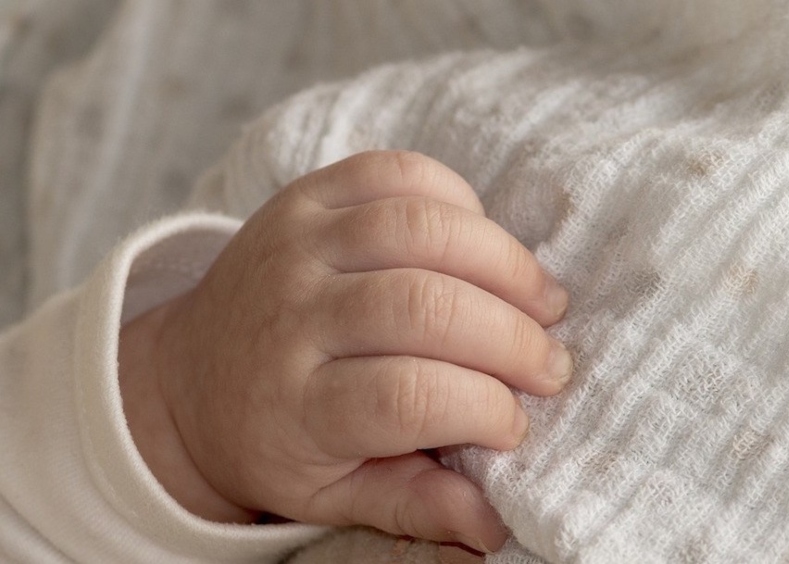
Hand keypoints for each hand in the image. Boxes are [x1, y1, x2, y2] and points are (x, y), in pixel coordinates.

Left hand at [119, 151, 570, 552]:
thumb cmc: (275, 441)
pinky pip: (394, 172)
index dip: (485, 408)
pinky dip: (456, 198)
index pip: (408, 397)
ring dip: (503, 262)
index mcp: (295, 404)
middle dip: (512, 338)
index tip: (516, 424)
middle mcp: (291, 315)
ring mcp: (296, 244)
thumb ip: (411, 505)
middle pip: (424, 307)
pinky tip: (483, 242)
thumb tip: (494, 527)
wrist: (191, 373)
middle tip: (552, 366)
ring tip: (542, 299)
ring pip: (418, 228)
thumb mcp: (329, 496)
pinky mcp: (306, 196)